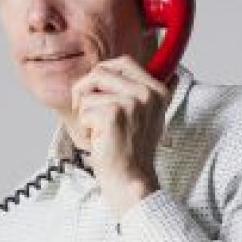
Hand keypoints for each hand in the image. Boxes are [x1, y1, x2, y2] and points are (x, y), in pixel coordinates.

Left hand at [71, 55, 170, 218]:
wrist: (130, 179)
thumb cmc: (130, 150)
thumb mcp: (144, 116)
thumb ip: (134, 91)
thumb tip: (113, 68)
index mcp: (157, 90)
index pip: (123, 62)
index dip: (101, 74)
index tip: (95, 93)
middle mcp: (148, 93)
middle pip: (100, 72)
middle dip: (84, 90)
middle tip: (86, 112)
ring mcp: (132, 103)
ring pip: (88, 93)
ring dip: (84, 114)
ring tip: (98, 131)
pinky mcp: (114, 115)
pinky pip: (84, 110)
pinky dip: (84, 127)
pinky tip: (99, 139)